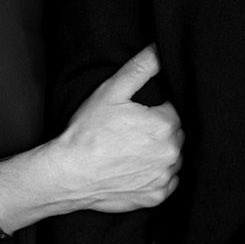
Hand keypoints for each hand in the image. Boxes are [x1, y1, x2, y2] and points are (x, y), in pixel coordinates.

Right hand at [56, 45, 182, 212]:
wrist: (67, 173)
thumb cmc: (88, 132)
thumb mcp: (112, 92)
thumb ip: (141, 67)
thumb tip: (159, 47)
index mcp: (165, 125)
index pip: (174, 111)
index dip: (156, 111)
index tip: (137, 116)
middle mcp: (171, 152)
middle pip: (176, 135)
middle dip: (160, 131)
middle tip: (132, 133)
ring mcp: (164, 177)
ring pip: (173, 158)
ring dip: (161, 154)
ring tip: (133, 151)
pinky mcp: (157, 196)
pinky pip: (167, 182)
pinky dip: (156, 176)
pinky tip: (136, 169)